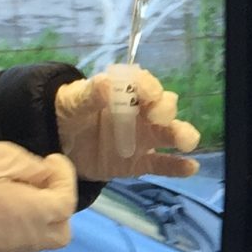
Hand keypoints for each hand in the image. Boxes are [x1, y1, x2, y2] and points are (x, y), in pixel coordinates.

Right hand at [0, 139, 78, 251]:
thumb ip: (28, 166)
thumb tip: (44, 174)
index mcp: (35, 214)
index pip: (67, 201)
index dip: (65, 177)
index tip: (51, 160)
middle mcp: (27, 239)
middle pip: (60, 231)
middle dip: (58, 206)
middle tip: (40, 183)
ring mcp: (4, 251)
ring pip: (37, 239)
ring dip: (36, 216)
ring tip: (15, 191)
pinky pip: (13, 241)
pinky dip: (16, 224)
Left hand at [54, 66, 201, 180]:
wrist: (60, 144)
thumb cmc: (70, 113)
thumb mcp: (74, 102)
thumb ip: (90, 95)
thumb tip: (105, 83)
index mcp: (125, 92)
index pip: (144, 84)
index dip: (149, 87)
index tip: (148, 94)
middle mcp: (141, 112)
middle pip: (162, 107)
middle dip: (164, 109)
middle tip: (157, 117)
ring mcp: (143, 138)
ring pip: (169, 134)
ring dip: (181, 135)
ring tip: (186, 142)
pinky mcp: (140, 163)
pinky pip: (162, 164)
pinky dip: (177, 167)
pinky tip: (191, 167)